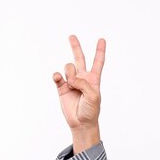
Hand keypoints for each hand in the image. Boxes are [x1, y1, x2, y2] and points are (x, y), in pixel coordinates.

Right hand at [53, 35, 105, 152]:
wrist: (81, 123)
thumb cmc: (91, 110)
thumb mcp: (93, 96)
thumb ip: (83, 83)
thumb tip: (71, 78)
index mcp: (93, 79)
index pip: (98, 62)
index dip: (100, 51)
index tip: (102, 40)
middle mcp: (82, 78)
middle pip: (79, 58)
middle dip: (75, 47)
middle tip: (72, 36)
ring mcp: (71, 82)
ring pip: (68, 67)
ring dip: (70, 73)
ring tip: (72, 84)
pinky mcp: (62, 87)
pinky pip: (58, 76)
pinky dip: (57, 75)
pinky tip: (59, 78)